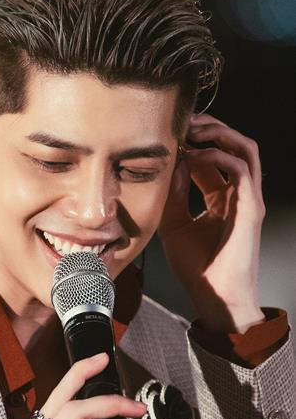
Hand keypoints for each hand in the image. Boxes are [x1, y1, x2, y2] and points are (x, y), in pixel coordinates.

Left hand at [159, 113, 265, 333]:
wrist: (213, 297)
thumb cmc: (196, 268)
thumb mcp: (173, 224)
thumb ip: (172, 194)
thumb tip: (170, 163)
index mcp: (221, 200)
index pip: (211, 159)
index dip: (191, 143)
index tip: (167, 137)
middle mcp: (238, 195)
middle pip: (232, 145)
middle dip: (208, 128)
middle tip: (181, 122)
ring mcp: (248, 200)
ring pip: (245, 148)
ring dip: (219, 132)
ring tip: (192, 129)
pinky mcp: (251, 207)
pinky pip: (241, 168)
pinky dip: (218, 155)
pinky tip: (194, 155)